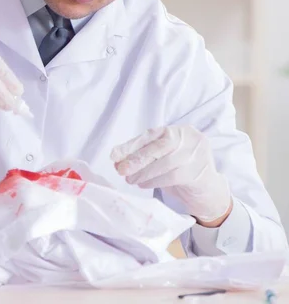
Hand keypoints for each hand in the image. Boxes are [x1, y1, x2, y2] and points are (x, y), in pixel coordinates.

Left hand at [110, 125, 231, 224]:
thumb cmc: (180, 171)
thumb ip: (144, 156)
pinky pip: (173, 176)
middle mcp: (190, 138)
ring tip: (131, 180)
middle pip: (159, 147)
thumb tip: (117, 160)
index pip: (151, 135)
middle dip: (137, 159)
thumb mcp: (162, 159)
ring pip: (166, 163)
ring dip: (144, 173)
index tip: (114, 155)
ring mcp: (198, 154)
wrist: (208, 191)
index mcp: (179, 130)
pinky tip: (144, 185)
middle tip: (120, 170)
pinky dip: (155, 181)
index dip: (131, 145)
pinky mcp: (200, 171)